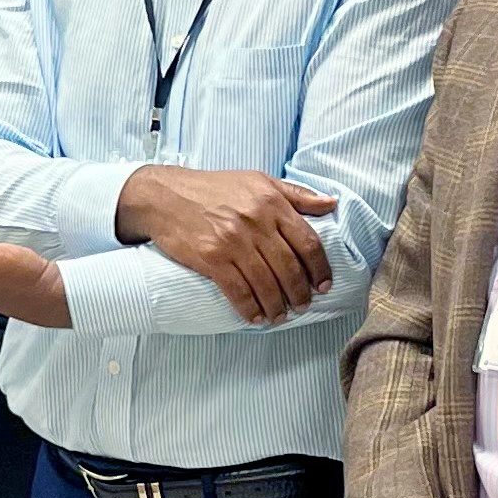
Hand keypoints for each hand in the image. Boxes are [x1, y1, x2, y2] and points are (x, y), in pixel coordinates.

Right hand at [114, 166, 334, 323]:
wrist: (166, 196)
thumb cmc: (214, 188)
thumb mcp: (259, 180)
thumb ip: (297, 193)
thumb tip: (332, 203)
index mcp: (271, 202)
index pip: (308, 242)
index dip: (320, 269)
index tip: (323, 286)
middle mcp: (255, 222)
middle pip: (289, 268)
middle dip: (300, 293)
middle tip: (302, 306)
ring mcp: (233, 241)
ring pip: (266, 283)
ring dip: (277, 306)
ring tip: (280, 316)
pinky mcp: (211, 258)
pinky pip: (238, 291)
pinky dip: (250, 308)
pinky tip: (255, 317)